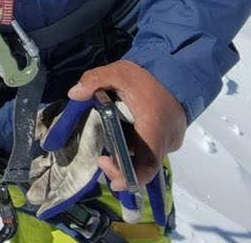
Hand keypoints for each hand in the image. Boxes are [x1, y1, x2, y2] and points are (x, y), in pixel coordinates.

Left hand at [68, 60, 185, 190]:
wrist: (177, 69)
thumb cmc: (148, 75)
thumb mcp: (119, 71)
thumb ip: (95, 80)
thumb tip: (73, 94)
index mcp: (154, 128)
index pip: (147, 165)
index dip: (131, 178)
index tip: (114, 181)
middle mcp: (166, 139)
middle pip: (144, 165)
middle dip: (121, 166)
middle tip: (103, 158)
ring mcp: (171, 139)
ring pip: (146, 156)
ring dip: (128, 153)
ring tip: (111, 138)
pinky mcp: (170, 136)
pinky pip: (152, 148)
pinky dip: (137, 145)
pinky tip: (125, 130)